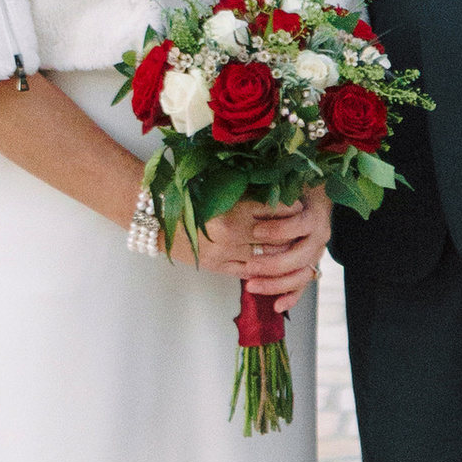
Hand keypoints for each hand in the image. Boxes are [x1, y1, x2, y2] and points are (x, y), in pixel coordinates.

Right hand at [189, 187, 330, 301]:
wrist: (158, 221)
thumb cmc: (187, 200)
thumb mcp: (218, 191)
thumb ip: (246, 195)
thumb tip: (275, 194)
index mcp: (232, 211)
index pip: (272, 211)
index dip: (289, 209)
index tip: (300, 205)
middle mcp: (231, 235)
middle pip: (273, 236)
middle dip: (291, 232)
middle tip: (303, 226)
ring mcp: (225, 254)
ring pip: (264, 257)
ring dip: (280, 252)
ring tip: (292, 244)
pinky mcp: (218, 267)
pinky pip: (248, 270)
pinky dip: (263, 267)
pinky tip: (272, 261)